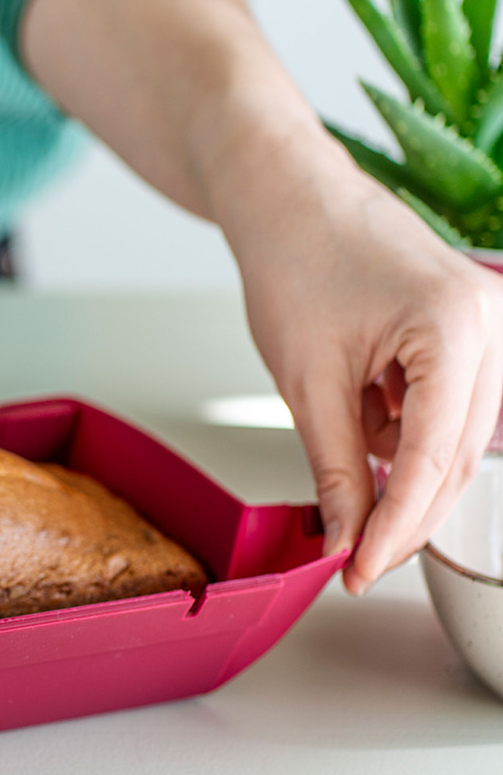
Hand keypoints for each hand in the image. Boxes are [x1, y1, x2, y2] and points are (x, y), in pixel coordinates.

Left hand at [233, 153, 502, 593]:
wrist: (291, 200)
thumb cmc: (294, 266)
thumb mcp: (307, 382)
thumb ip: (334, 466)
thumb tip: (348, 540)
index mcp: (454, 330)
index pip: (431, 460)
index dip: (395, 528)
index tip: (359, 574)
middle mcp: (492, 325)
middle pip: (455, 459)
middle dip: (401, 511)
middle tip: (352, 558)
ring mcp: (489, 325)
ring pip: (452, 441)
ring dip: (395, 462)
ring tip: (339, 424)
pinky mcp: (470, 331)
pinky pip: (442, 408)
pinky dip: (398, 426)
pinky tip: (359, 399)